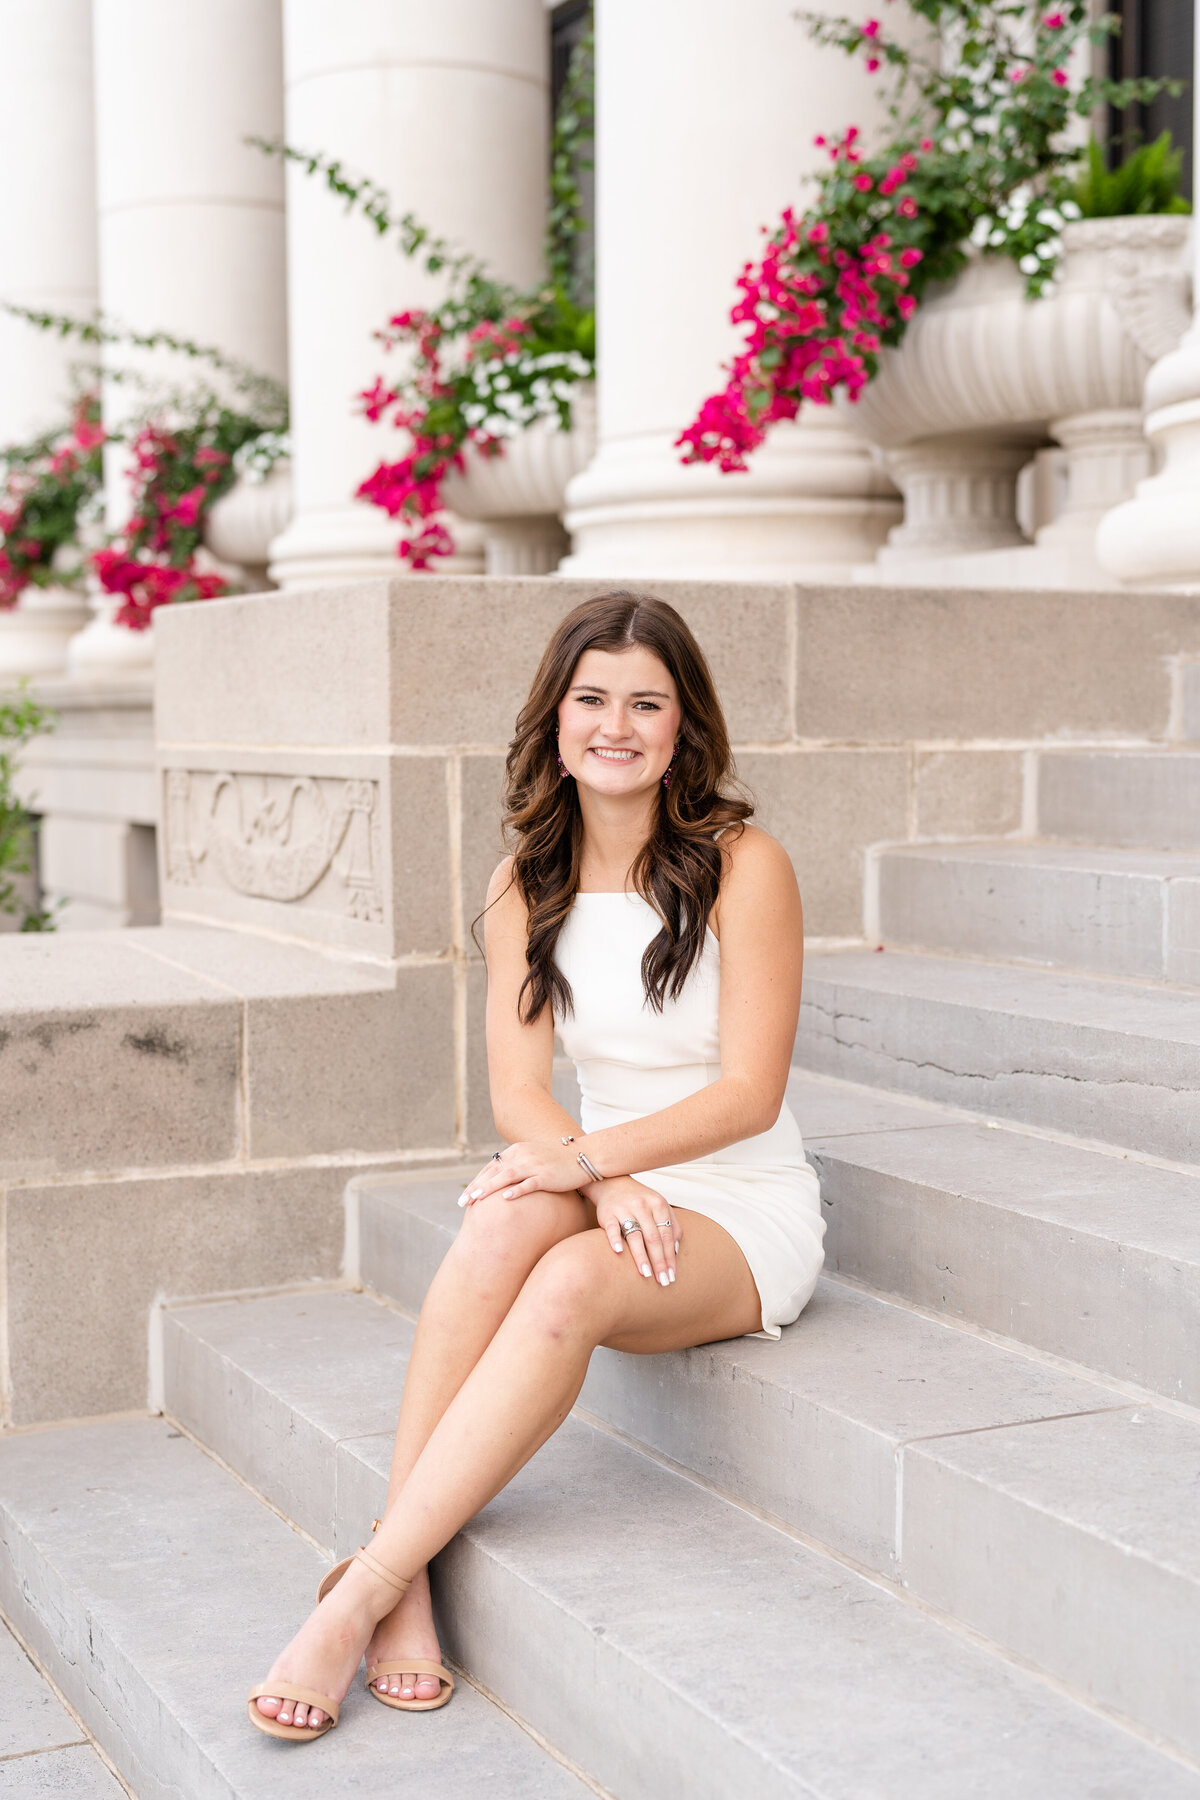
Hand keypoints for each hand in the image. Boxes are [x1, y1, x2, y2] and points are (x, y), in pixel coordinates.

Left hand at [457, 1138, 587, 1207]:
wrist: (585, 1156)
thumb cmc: (559, 1161)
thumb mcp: (534, 1158)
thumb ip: (518, 1166)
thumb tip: (502, 1181)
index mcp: (518, 1151)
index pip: (491, 1167)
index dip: (476, 1181)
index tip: (465, 1195)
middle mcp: (523, 1156)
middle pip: (494, 1172)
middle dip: (476, 1187)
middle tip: (462, 1202)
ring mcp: (535, 1165)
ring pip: (507, 1176)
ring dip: (489, 1188)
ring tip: (475, 1199)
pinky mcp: (547, 1175)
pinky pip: (529, 1183)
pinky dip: (516, 1190)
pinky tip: (504, 1198)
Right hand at [593, 1176, 679, 1287]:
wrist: (612, 1183)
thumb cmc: (640, 1201)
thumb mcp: (659, 1207)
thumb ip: (671, 1226)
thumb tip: (675, 1252)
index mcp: (658, 1204)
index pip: (667, 1235)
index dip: (670, 1256)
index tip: (672, 1275)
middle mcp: (642, 1205)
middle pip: (653, 1237)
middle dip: (659, 1261)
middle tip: (662, 1281)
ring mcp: (624, 1208)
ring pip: (635, 1235)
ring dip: (641, 1256)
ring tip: (646, 1274)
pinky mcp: (607, 1213)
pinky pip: (612, 1227)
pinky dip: (615, 1239)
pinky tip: (619, 1252)